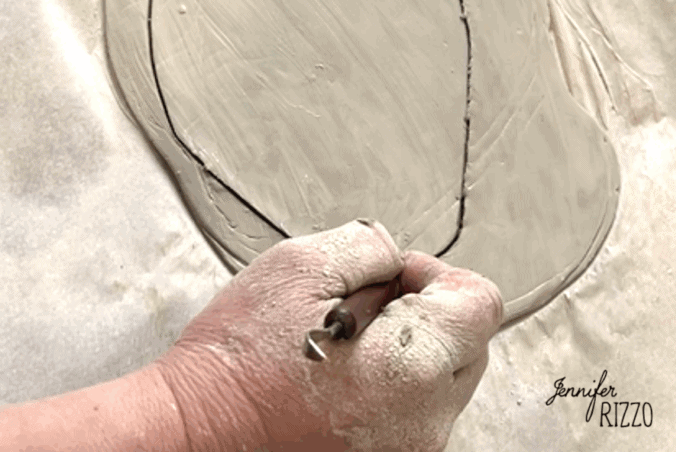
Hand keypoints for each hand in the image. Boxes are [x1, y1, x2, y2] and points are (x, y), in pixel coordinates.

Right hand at [155, 219, 503, 451]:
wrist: (195, 434)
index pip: (480, 302)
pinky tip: (341, 373)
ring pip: (445, 376)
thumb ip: (368, 244)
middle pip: (470, 341)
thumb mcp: (298, 266)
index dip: (434, 272)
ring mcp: (409, 450)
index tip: (391, 275)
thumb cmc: (237, 361)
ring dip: (407, 345)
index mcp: (411, 370)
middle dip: (424, 308)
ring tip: (344, 343)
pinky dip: (392, 380)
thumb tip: (396, 256)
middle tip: (361, 305)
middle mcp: (424, 424)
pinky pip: (418, 407)